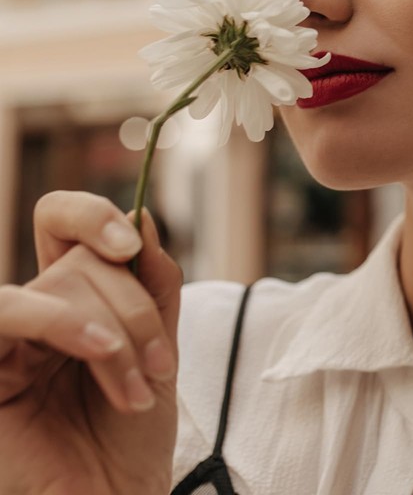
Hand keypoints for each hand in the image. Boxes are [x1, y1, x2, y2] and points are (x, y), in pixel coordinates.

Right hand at [0, 191, 181, 493]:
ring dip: (113, 326)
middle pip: (80, 260)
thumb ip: (154, 286)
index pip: (63, 224)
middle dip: (135, 309)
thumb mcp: (160, 347)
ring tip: (137, 382)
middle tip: (160, 368)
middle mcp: (37, 313)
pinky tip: (101, 349)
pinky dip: (62, 321)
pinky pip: (4, 313)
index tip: (133, 245)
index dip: (92, 215)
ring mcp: (9, 342)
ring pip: (56, 286)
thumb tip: (142, 216)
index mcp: (76, 299)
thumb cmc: (132, 434)